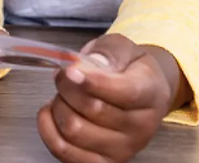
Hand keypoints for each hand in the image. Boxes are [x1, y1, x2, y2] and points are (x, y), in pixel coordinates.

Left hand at [37, 34, 187, 162]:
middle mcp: (141, 126)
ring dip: (58, 107)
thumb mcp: (122, 48)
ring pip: (74, 130)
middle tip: (64, 76)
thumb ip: (106, 53)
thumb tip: (83, 67)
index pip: (123, 93)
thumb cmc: (128, 69)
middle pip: (92, 109)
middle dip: (67, 87)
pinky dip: (48, 128)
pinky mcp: (102, 161)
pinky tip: (51, 112)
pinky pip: (64, 151)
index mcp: (151, 93)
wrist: (141, 92)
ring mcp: (123, 148)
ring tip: (63, 95)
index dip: (92, 82)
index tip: (70, 71)